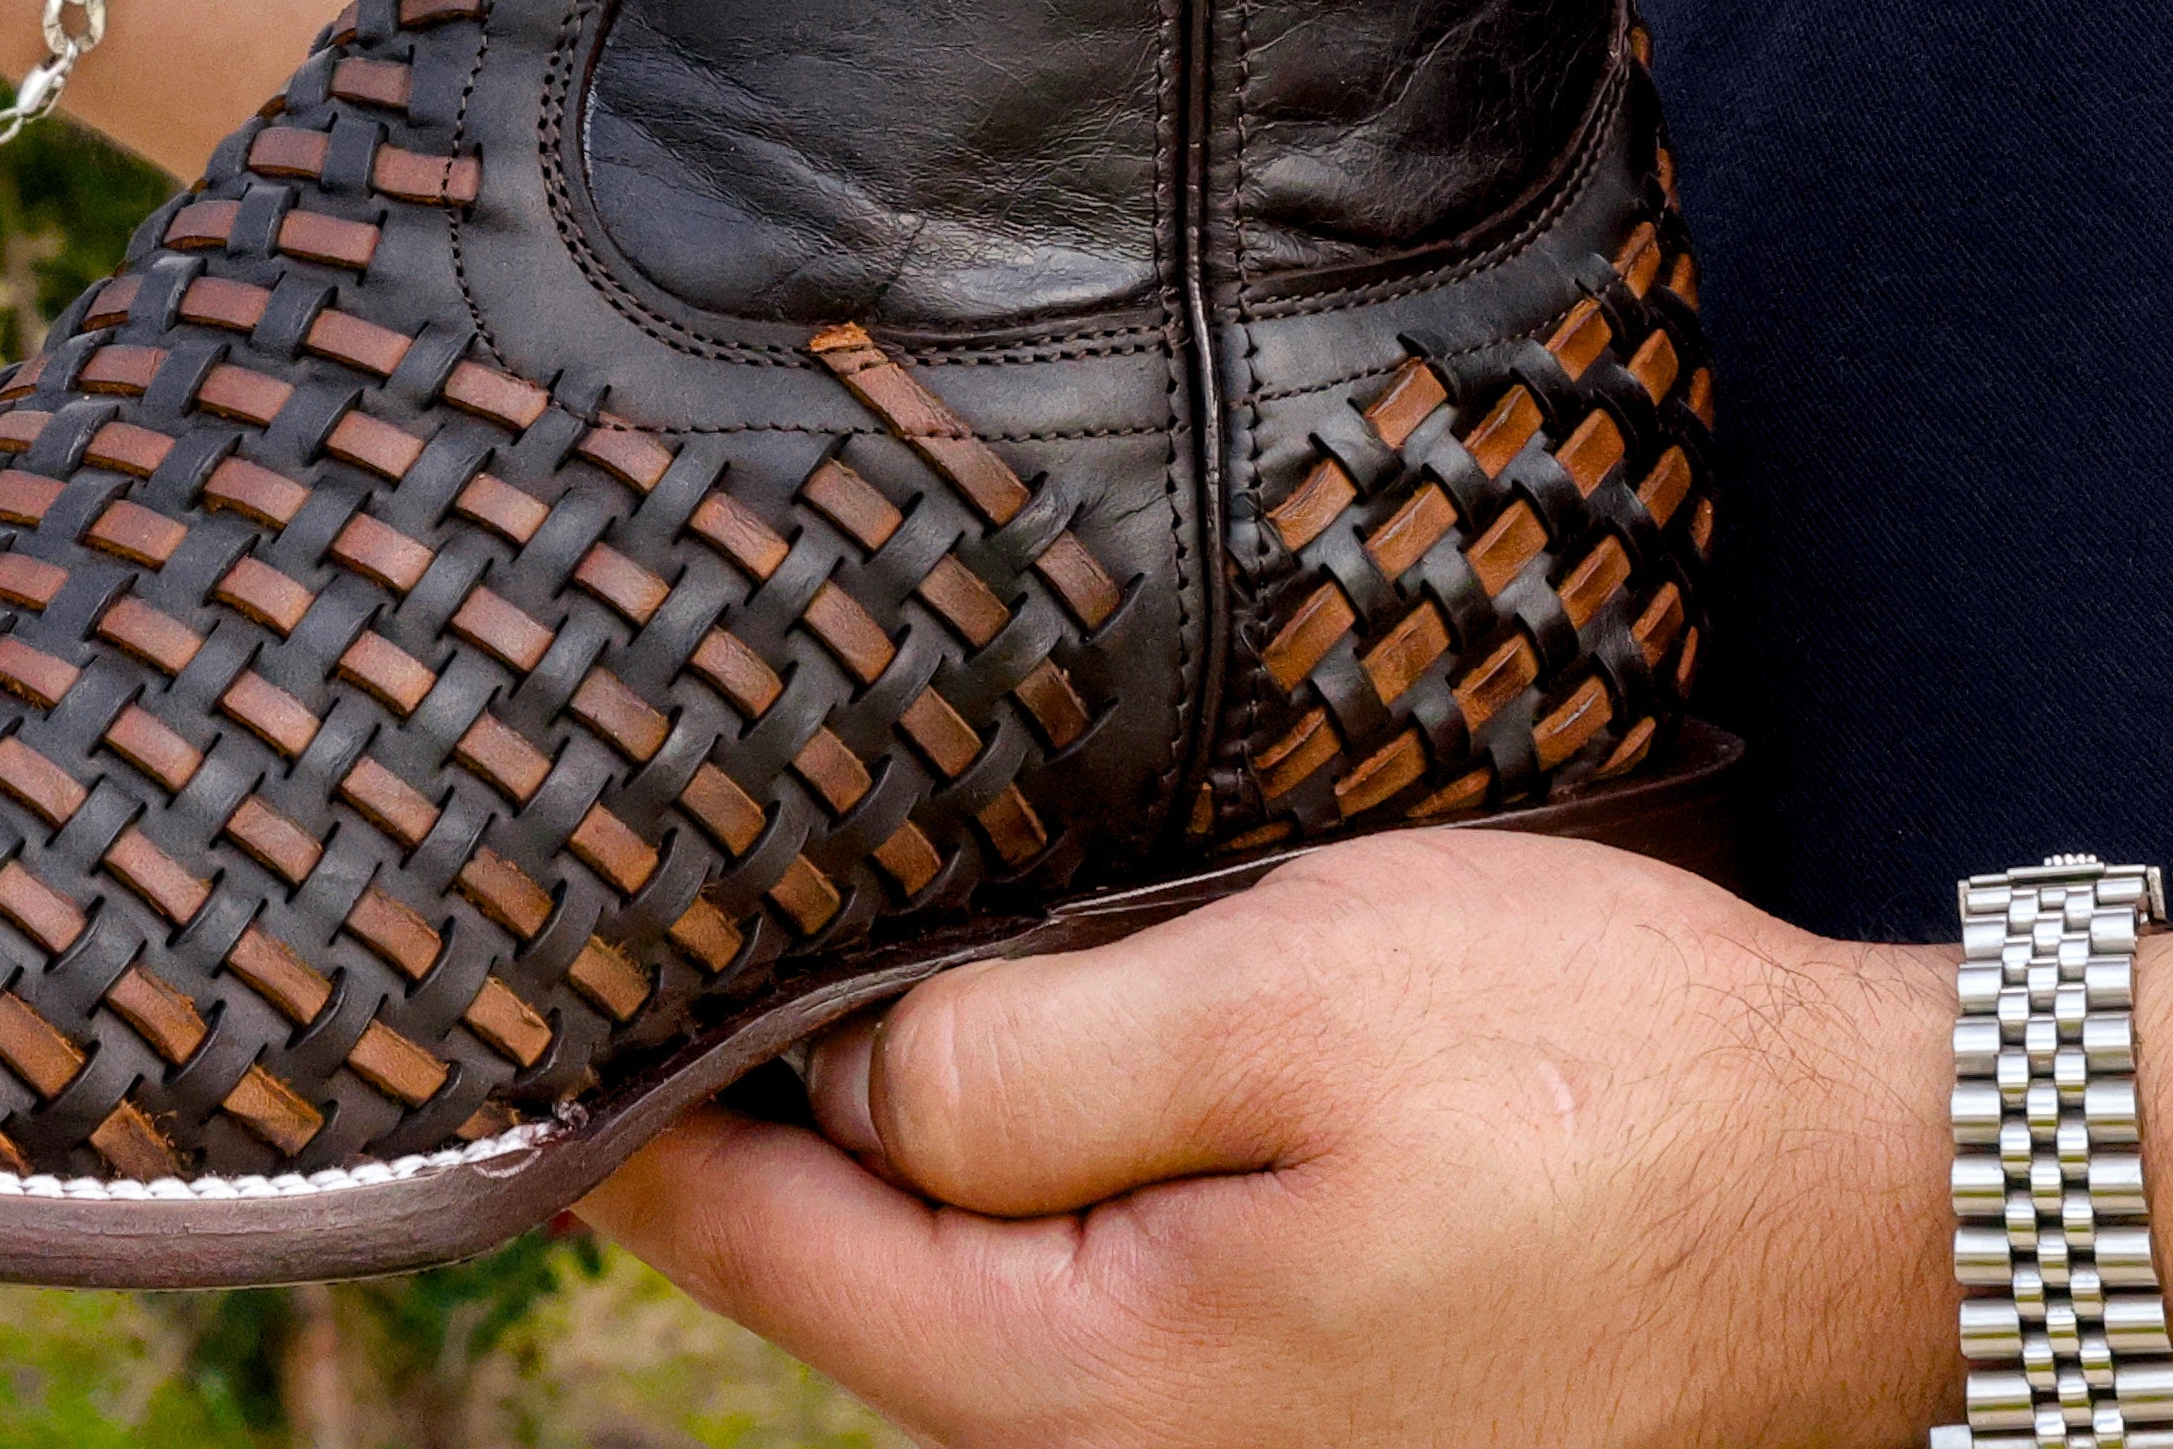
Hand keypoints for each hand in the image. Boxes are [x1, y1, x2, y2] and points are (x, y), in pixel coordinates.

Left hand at [581, 827, 1959, 1448]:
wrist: (1862, 1186)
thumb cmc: (1588, 1073)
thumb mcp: (1274, 1006)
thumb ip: (1020, 1067)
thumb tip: (835, 1085)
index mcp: (1120, 1388)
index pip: (790, 1267)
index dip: (644, 1138)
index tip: (527, 1030)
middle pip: (866, 1301)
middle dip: (743, 1146)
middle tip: (621, 985)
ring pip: (972, 1306)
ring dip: (869, 1168)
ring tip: (759, 1016)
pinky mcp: (1312, 1410)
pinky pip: (1084, 1310)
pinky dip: (992, 1200)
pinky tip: (952, 1091)